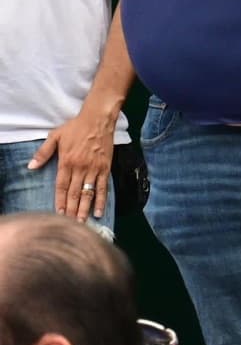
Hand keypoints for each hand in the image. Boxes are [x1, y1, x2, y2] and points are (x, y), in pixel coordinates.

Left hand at [28, 102, 115, 221]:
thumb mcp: (55, 136)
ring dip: (85, 208)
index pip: (62, 186)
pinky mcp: (106, 167)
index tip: (58, 214)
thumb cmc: (76, 127)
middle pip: (75, 193)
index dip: (60, 201)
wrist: (99, 118)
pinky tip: (99, 211)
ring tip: (83, 222)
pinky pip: (103, 186)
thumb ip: (43, 152)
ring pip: (88, 193)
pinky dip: (101, 200)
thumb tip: (30, 167)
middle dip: (72, 210)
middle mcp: (81, 168)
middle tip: (71, 225)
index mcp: (67, 162)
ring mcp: (94, 169)